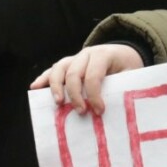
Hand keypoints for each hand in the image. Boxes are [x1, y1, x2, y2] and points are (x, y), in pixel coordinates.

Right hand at [30, 45, 144, 115]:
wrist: (123, 54)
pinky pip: (53, 70)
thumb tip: (115, 109)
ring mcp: (75, 58)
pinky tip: (35, 87)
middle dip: (76, 94)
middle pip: (74, 73)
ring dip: (56, 86)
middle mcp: (86, 54)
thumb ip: (123, 87)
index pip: (94, 75)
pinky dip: (43, 78)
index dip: (94, 95)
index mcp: (103, 55)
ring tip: (59, 103)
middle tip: (81, 112)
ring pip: (60, 68)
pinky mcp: (68, 64)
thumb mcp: (131, 75)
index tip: (99, 111)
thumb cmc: (126, 67)